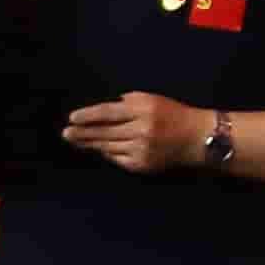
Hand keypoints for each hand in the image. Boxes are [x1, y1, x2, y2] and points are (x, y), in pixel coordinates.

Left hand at [65, 93, 211, 175]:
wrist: (198, 138)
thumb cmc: (174, 115)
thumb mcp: (154, 100)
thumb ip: (129, 102)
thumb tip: (104, 111)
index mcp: (144, 110)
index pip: (109, 112)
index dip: (88, 115)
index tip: (71, 117)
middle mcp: (142, 130)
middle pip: (104, 132)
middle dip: (82, 133)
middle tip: (65, 133)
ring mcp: (141, 149)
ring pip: (108, 147)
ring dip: (91, 144)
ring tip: (76, 141)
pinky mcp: (142, 165)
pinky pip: (118, 159)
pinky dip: (108, 153)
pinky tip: (99, 149)